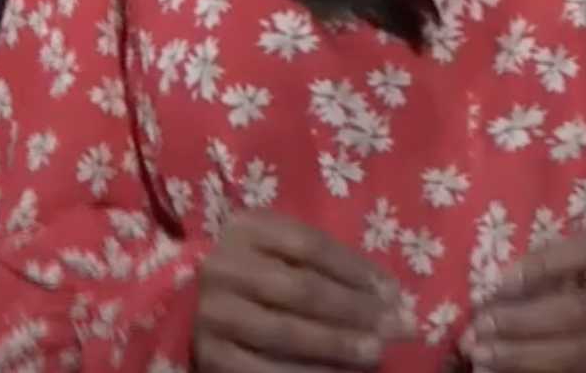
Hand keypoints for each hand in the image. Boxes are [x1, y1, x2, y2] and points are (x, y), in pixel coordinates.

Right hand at [194, 210, 415, 372]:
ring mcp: (214, 312)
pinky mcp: (208, 355)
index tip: (395, 293)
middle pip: (304, 289)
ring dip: (337, 344)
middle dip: (357, 311)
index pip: (313, 246)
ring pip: (286, 331)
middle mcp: (226, 264)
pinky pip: (263, 371)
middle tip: (399, 326)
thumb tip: (386, 292)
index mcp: (248, 227)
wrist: (186, 303)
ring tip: (374, 353)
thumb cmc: (250, 271)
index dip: (358, 270)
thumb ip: (321, 261)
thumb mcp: (277, 247)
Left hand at [460, 233, 585, 372]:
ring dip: (522, 354)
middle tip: (479, 326)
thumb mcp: (580, 266)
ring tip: (481, 353)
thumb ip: (546, 273)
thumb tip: (491, 295)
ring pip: (578, 354)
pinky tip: (500, 371)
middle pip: (580, 309)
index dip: (543, 263)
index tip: (502, 281)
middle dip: (522, 319)